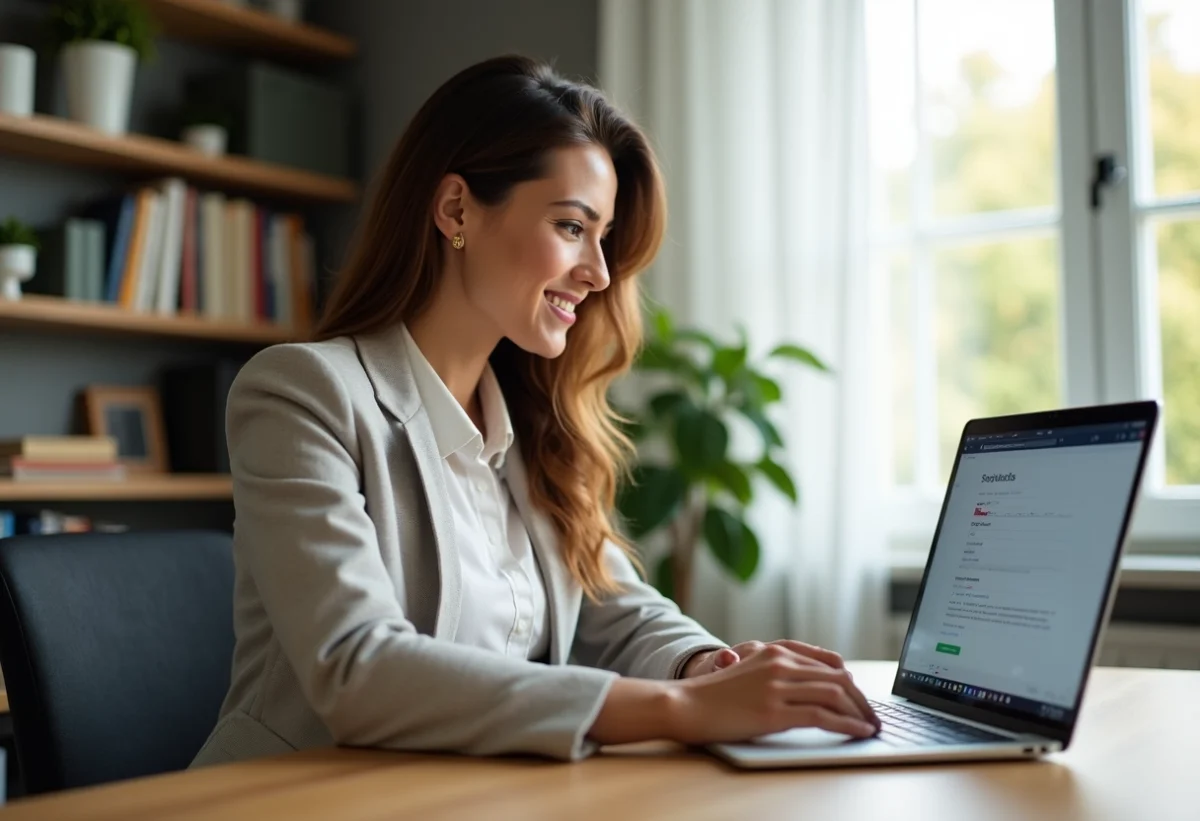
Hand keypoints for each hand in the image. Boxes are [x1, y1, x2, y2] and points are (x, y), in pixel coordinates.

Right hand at [666, 645, 878, 744]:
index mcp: (775, 651)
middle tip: (873, 715)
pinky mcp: (775, 712)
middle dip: (861, 699)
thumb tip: (811, 686)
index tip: (861, 697)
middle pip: (838, 678)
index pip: (827, 662)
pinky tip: (859, 732)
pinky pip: (824, 717)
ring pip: (836, 695)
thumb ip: (777, 673)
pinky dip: (848, 726)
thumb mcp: (749, 672)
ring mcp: (778, 686)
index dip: (850, 681)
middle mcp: (780, 663)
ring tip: (871, 727)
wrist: (686, 704)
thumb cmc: (715, 695)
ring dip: (860, 713)